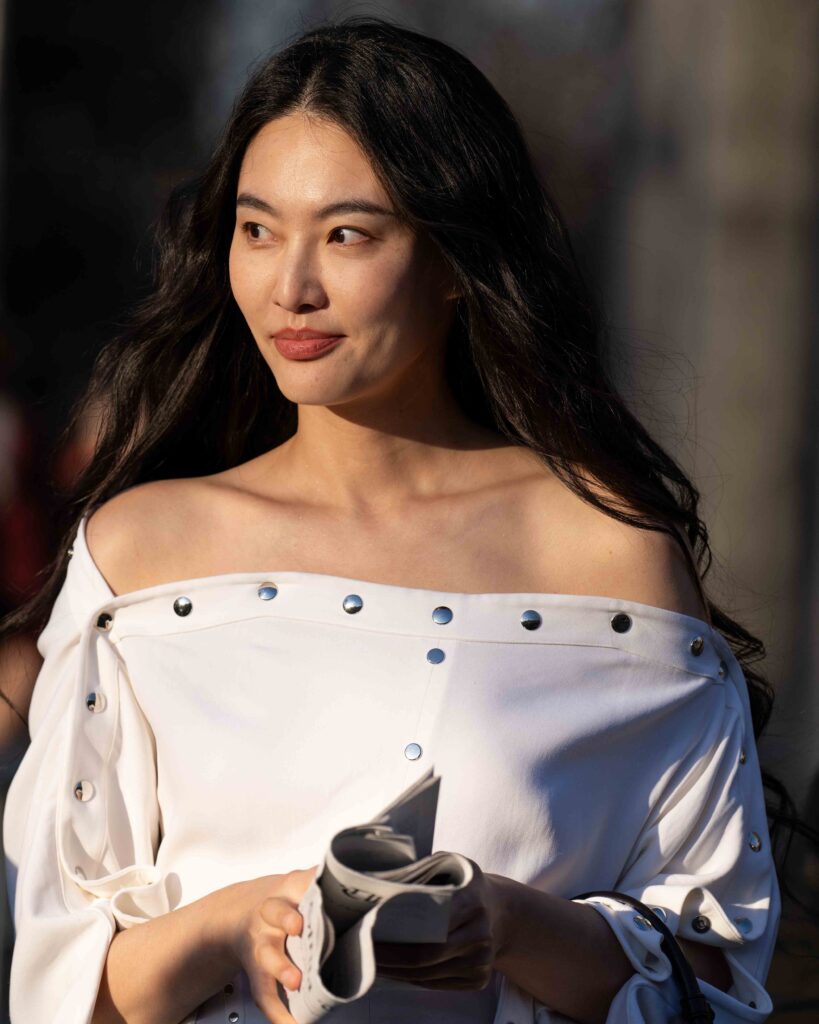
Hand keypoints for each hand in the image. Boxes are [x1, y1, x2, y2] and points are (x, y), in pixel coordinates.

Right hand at [228, 866, 318, 1021]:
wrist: (243, 913)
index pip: (296, 883)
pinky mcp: (257, 972)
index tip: (315, 888)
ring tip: (296, 981)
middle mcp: (271, 915)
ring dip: (280, 968)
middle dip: (286, 918)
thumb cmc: (286, 900)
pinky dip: (278, 1013)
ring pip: (265, 954)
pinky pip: (264, 992)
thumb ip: (329, 881)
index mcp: (289, 891)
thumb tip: (371, 878)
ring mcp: (262, 943)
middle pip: (275, 912)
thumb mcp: (303, 882)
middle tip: (298, 926)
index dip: (306, 884)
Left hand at [372, 858, 509, 990]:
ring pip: (429, 974)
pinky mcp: (479, 979)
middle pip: (428, 955)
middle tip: (364, 951)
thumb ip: (422, 870)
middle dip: (391, 957)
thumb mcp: (451, 865)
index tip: (371, 931)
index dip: (399, 933)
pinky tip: (394, 969)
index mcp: (472, 899)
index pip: (432, 924)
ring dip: (397, 972)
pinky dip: (412, 978)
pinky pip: (437, 983)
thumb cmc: (464, 884)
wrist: (502, 912)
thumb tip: (383, 880)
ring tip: (372, 962)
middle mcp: (481, 933)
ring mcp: (482, 961)